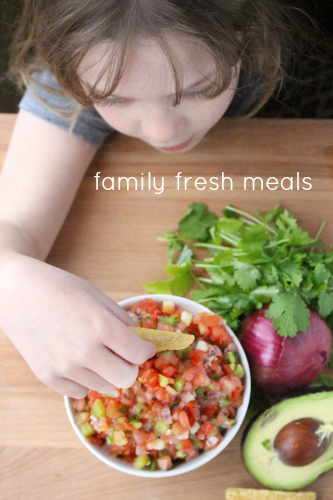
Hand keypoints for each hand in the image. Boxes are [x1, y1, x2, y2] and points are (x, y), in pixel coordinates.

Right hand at [0, 253, 154, 397]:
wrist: (16, 292)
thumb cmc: (58, 288)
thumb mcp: (96, 295)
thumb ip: (121, 319)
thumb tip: (140, 339)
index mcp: (101, 326)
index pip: (139, 354)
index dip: (145, 350)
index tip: (142, 347)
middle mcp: (85, 351)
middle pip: (126, 378)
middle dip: (129, 365)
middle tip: (121, 353)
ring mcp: (64, 367)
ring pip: (104, 387)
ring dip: (106, 373)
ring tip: (94, 353)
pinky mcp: (47, 377)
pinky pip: (79, 391)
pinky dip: (83, 380)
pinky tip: (76, 361)